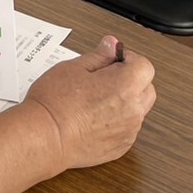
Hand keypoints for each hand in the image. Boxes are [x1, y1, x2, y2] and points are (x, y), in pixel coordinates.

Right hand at [24, 36, 155, 169]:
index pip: (144, 66)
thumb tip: (111, 45)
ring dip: (124, 101)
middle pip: (147, 88)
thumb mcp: (73, 68)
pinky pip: (126, 129)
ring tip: (93, 101)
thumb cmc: (55, 102)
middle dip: (131, 80)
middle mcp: (133, 110)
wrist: (45, 137)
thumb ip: (98, 56)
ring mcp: (129, 131)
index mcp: (125, 86)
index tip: (112, 60)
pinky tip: (91, 118)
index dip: (128, 59)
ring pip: (137, 110)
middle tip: (103, 79)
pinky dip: (116, 121)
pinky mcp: (121, 147)